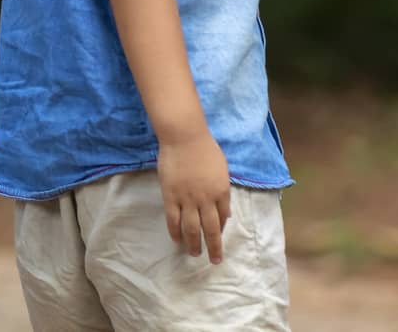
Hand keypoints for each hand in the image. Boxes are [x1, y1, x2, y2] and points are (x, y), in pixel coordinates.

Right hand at [156, 128, 231, 263]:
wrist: (184, 137)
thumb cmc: (205, 149)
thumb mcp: (222, 169)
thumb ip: (224, 190)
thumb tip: (226, 211)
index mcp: (221, 191)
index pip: (223, 217)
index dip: (221, 229)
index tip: (218, 236)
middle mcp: (206, 199)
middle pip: (211, 229)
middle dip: (214, 247)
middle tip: (214, 260)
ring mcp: (187, 199)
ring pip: (192, 229)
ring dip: (194, 244)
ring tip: (194, 254)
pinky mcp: (171, 197)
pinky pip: (173, 220)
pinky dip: (175, 232)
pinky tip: (177, 240)